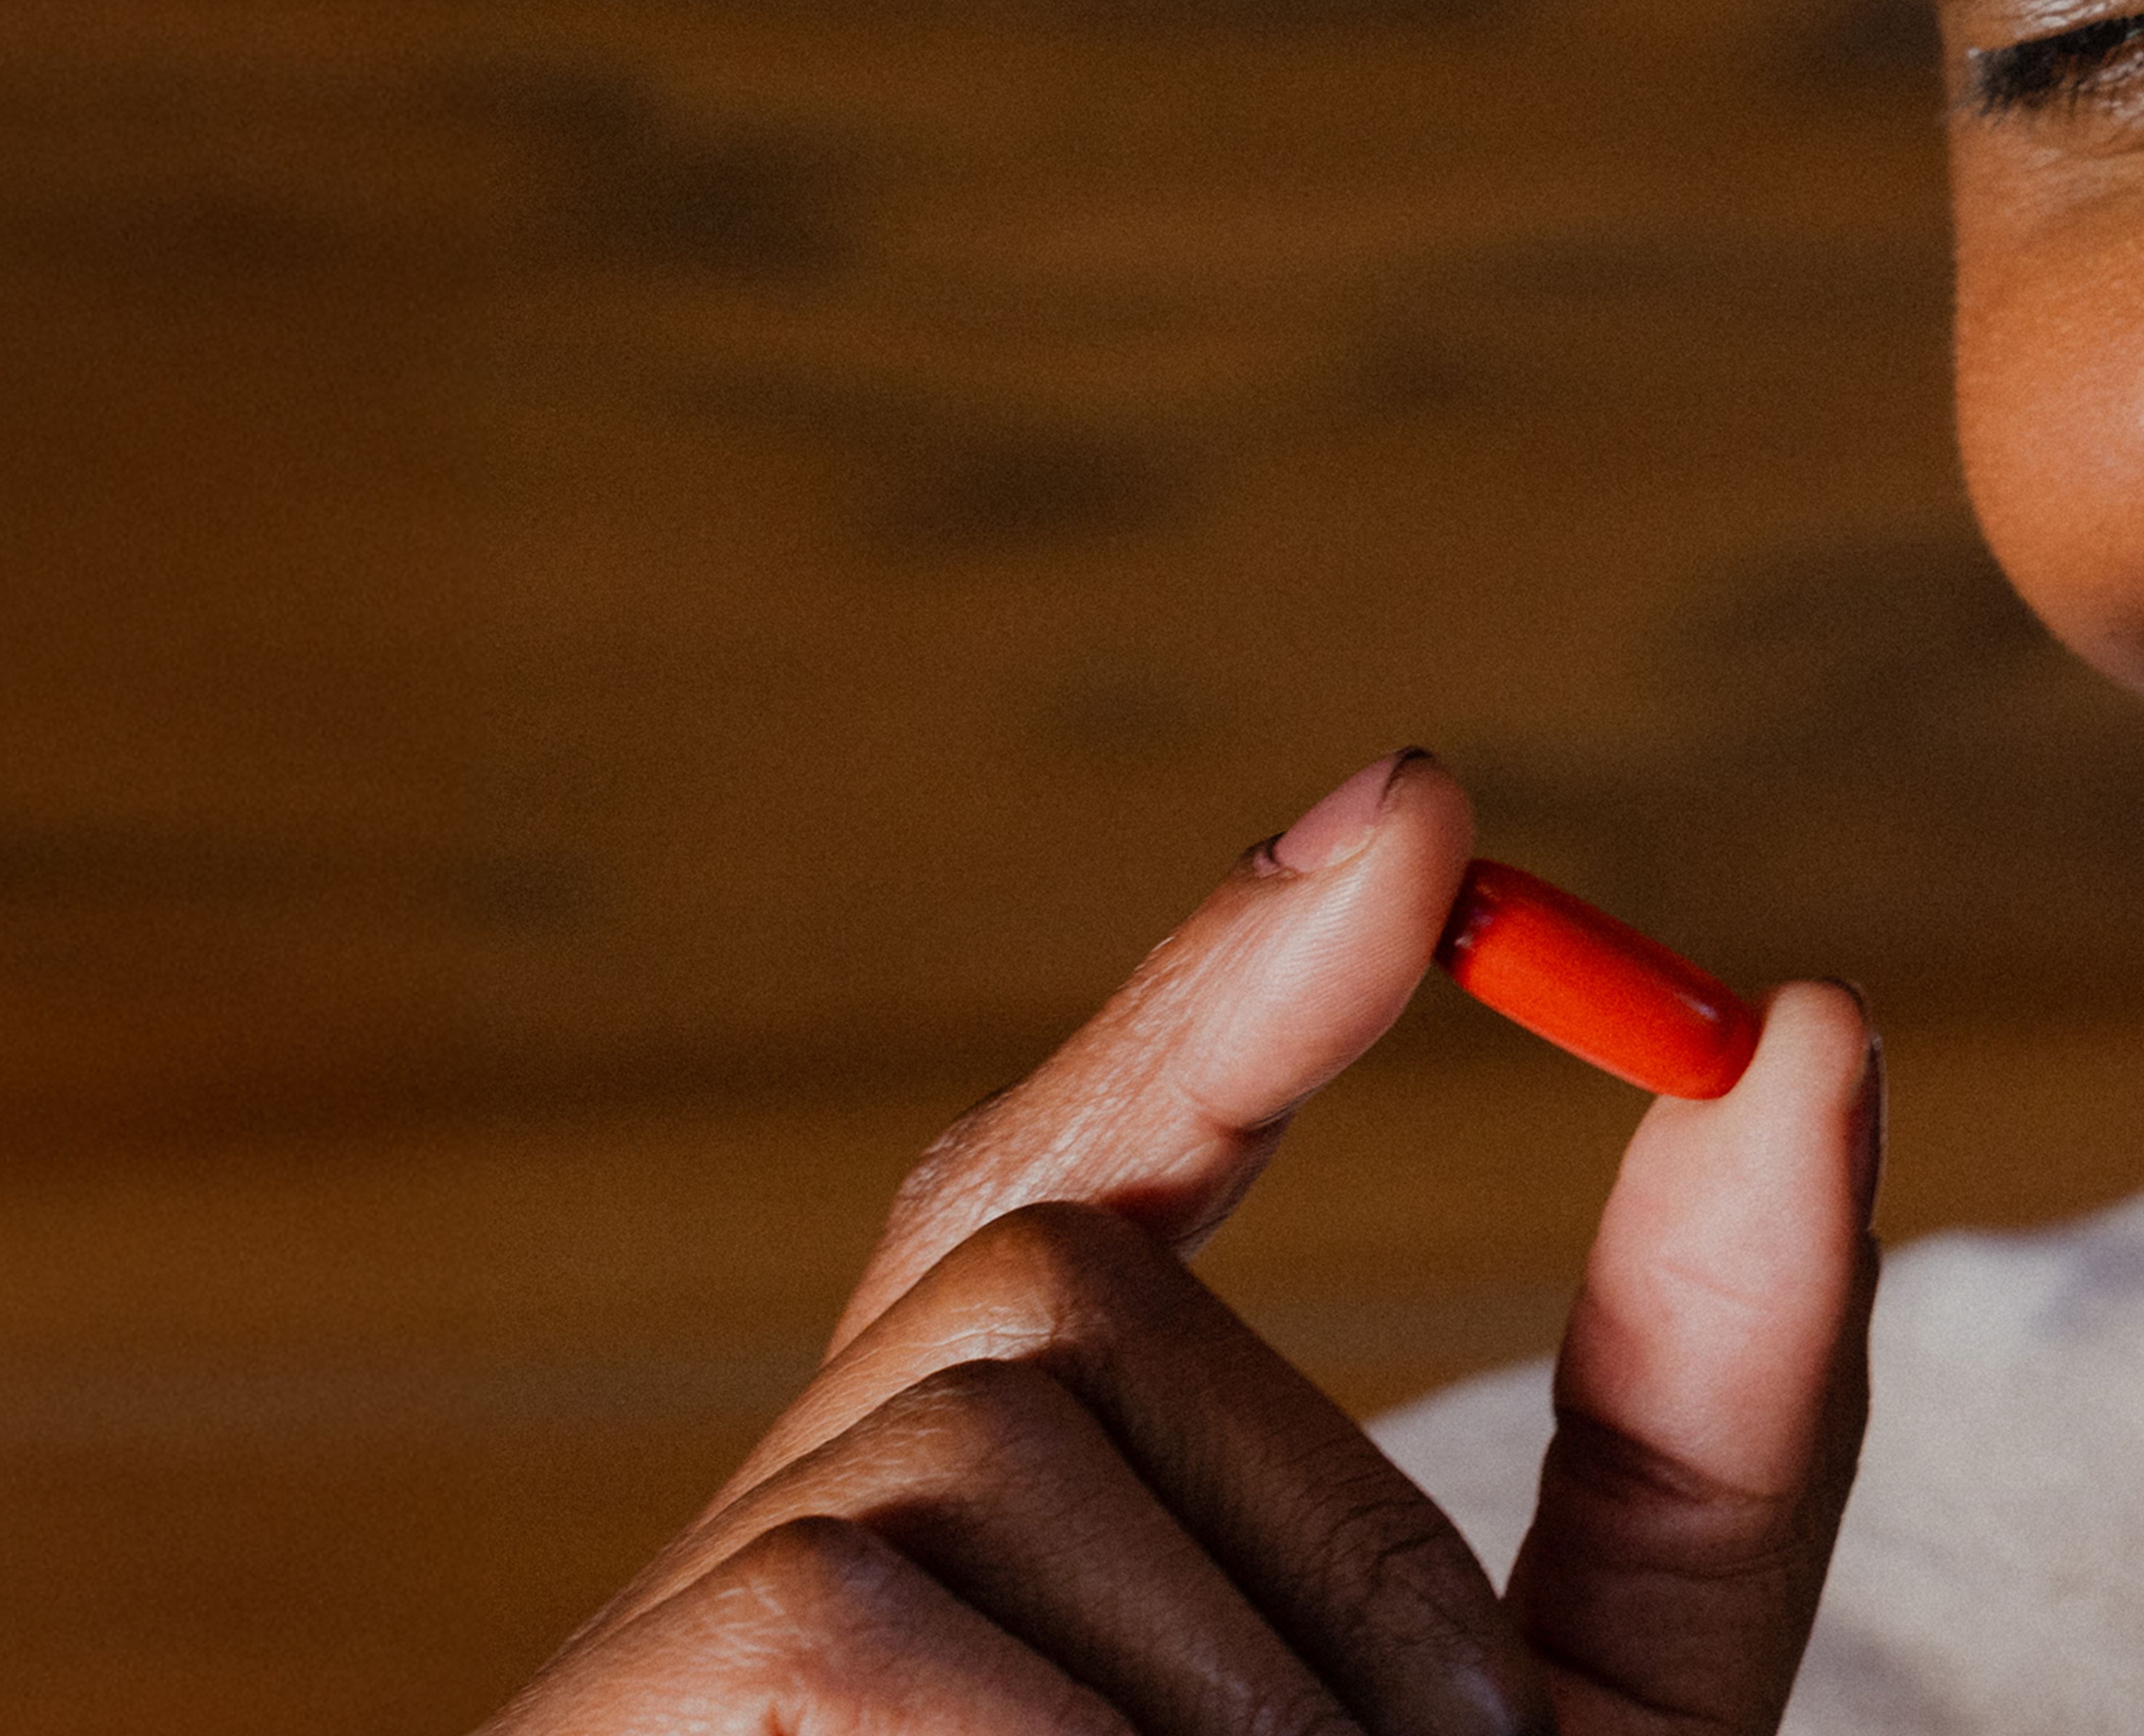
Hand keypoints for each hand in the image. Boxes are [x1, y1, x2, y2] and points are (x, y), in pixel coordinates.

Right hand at [480, 753, 1879, 1733]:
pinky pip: (899, 1631)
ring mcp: (706, 1590)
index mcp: (1039, 1495)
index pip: (1096, 1143)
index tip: (1415, 812)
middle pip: (1077, 1287)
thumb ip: (1684, 1442)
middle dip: (1335, 1548)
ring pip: (1010, 1429)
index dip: (1233, 966)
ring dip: (1245, 1703)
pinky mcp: (654, 1702)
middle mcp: (840, 1475)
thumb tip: (1805, 1045)